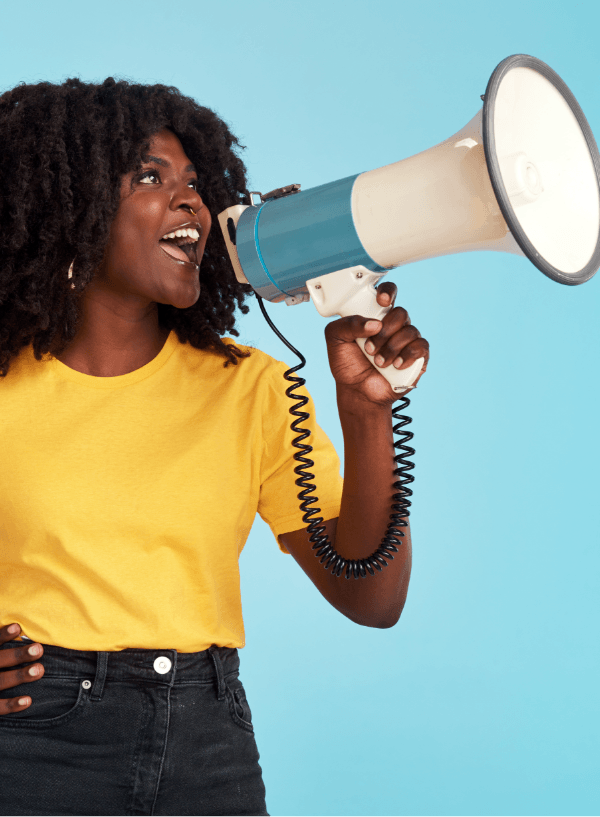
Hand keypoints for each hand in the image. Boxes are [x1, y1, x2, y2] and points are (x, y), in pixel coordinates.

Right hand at [0, 623, 44, 713]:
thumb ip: (0, 644)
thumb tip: (17, 628)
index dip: (3, 635)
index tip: (17, 627)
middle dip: (18, 655)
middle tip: (38, 649)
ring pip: (1, 681)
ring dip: (20, 676)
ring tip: (39, 670)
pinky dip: (11, 705)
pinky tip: (28, 701)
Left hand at [324, 282, 429, 406]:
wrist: (357, 392)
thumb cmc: (347, 365)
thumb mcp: (335, 340)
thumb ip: (347, 324)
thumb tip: (374, 323)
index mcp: (375, 316)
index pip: (388, 294)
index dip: (388, 293)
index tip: (381, 301)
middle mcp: (394, 326)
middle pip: (401, 313)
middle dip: (384, 332)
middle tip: (369, 349)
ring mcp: (407, 341)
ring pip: (409, 331)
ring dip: (390, 348)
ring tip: (378, 362)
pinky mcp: (417, 357)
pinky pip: (420, 346)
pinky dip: (406, 355)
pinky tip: (395, 365)